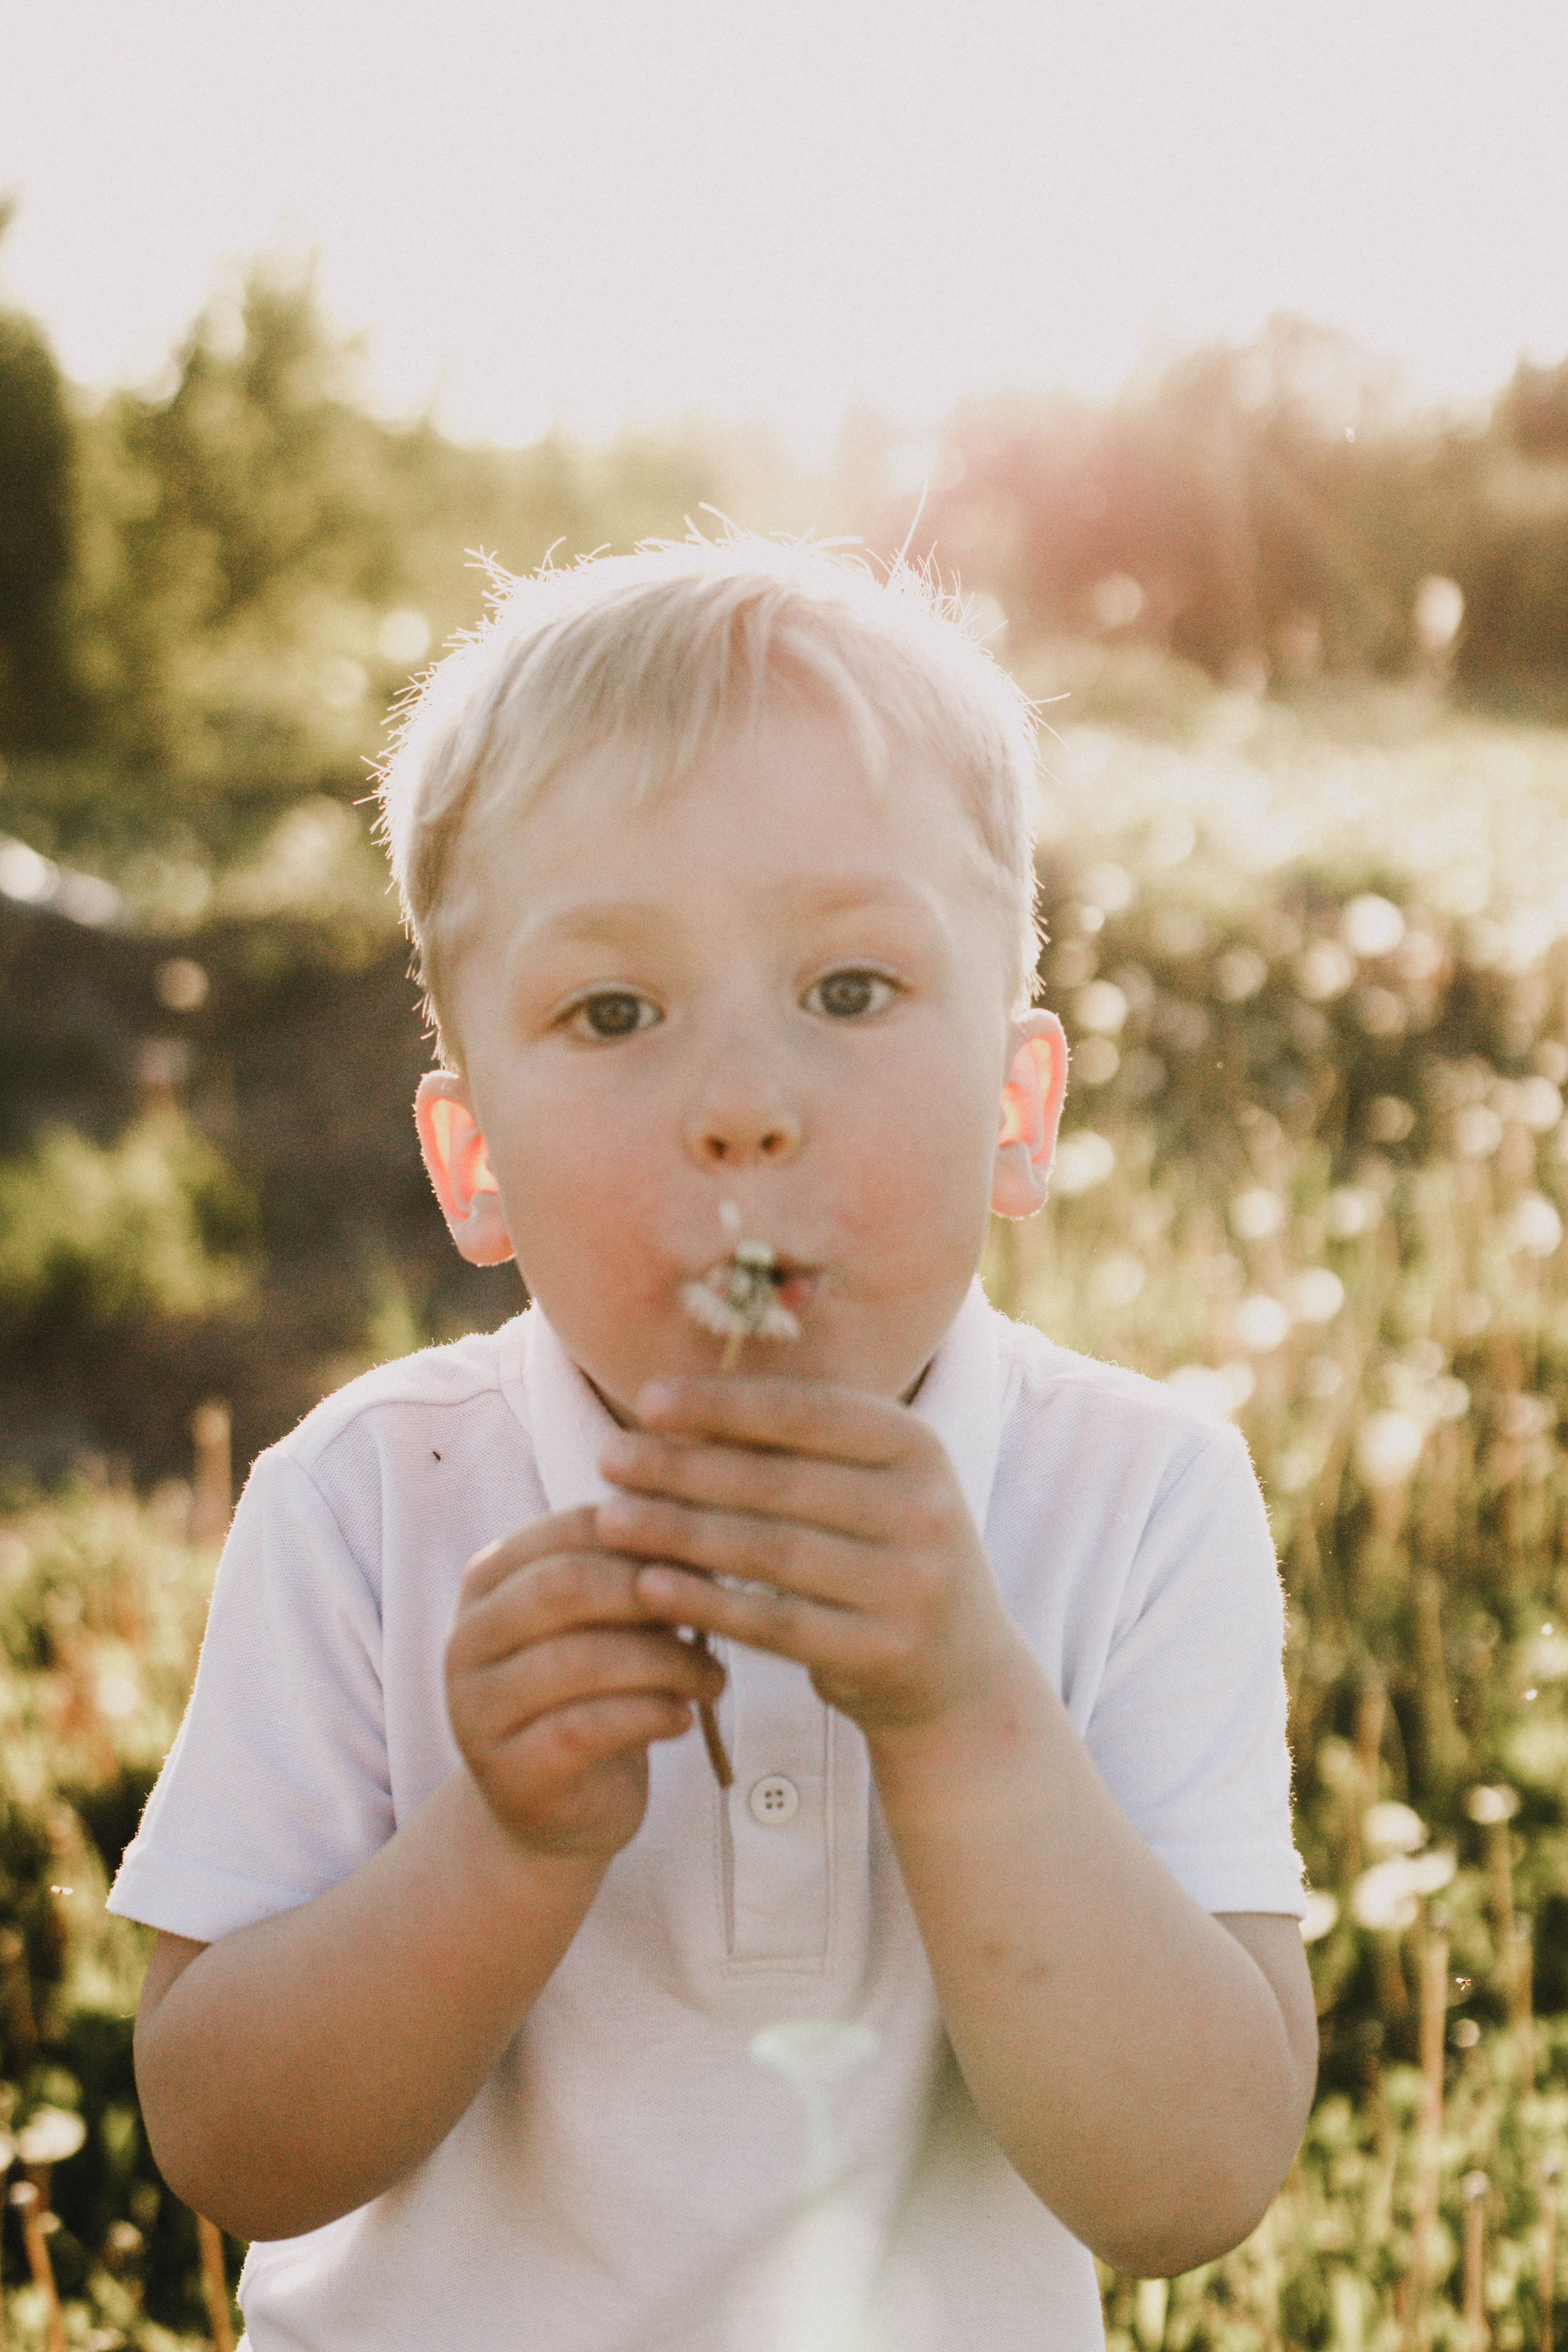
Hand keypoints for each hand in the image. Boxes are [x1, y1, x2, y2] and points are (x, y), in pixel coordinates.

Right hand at [445, 1505, 726, 1861]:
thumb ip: (636, 1570)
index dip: (645, 1535)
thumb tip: (701, 1515)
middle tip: (712, 1612)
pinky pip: (582, 1730)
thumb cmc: (597, 1693)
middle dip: (650, 1594)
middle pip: (562, 1587)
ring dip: (663, 1663)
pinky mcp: (508, 1774)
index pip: (567, 1530)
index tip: (707, 1555)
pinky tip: (683, 1717)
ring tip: (711, 1676)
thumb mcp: (610, 1623)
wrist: (561, 1807)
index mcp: (490, 1582)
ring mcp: (477, 1710)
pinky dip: (646, 1716)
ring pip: (575, 1660)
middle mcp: (468, 1639)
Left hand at [595, 1378, 1021, 1741]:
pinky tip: (650, 1586)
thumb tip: (675, 1403)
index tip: (647, 1402)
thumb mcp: (866, 1484)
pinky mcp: (881, 1651)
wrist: (959, 1672)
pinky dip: (707, 1603)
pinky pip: (775, 1624)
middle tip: (608, 1461)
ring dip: (680, 1532)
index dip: (723, 1405)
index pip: (806, 1411)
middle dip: (683, 1468)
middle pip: (779, 1481)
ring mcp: (908, 1585)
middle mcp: (923, 1509)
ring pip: (770, 1552)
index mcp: (916, 1446)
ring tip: (610, 1520)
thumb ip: (793, 1444)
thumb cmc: (880, 1553)